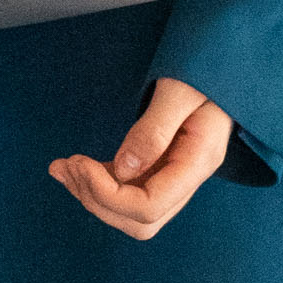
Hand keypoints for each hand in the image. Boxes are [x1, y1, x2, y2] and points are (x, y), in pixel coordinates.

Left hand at [48, 77, 233, 239]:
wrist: (221, 61)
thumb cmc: (204, 68)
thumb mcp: (179, 90)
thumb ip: (153, 130)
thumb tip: (123, 171)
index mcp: (199, 161)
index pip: (150, 206)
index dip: (108, 194)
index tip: (80, 163)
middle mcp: (188, 178)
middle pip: (140, 221)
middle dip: (97, 200)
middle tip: (66, 166)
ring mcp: (176, 175)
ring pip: (131, 211)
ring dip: (92, 194)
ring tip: (61, 168)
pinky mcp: (162, 165)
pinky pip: (129, 188)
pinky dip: (99, 182)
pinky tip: (75, 166)